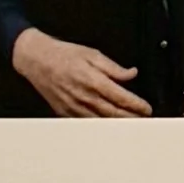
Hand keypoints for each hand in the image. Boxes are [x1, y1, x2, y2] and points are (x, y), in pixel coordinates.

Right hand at [11, 28, 151, 117]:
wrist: (36, 60)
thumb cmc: (63, 55)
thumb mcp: (92, 54)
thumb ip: (113, 67)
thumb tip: (131, 73)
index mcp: (93, 80)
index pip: (121, 97)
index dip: (137, 105)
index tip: (147, 109)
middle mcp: (85, 96)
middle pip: (114, 113)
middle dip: (131, 118)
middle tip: (144, 121)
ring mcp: (74, 107)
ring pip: (101, 122)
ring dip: (118, 125)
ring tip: (131, 126)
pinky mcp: (66, 112)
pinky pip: (86, 123)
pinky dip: (100, 127)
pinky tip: (109, 128)